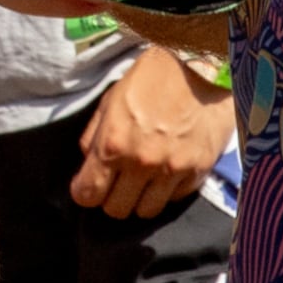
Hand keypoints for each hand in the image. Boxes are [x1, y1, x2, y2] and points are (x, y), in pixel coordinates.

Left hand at [75, 43, 231, 219]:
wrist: (198, 70)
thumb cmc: (148, 81)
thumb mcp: (110, 100)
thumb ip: (94, 135)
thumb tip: (88, 163)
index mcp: (113, 143)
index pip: (88, 193)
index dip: (84, 192)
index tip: (88, 187)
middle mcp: (141, 163)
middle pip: (116, 210)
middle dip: (111, 198)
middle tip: (115, 183)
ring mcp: (171, 171)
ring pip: (146, 212)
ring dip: (139, 199)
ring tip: (141, 180)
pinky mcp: (197, 173)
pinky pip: (173, 199)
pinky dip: (166, 191)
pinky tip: (165, 170)